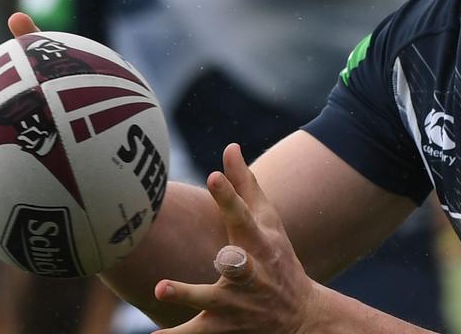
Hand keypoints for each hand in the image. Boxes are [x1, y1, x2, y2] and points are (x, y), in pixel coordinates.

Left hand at [151, 143, 323, 333]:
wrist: (299, 317)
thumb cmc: (278, 258)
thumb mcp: (268, 222)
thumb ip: (245, 184)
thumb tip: (229, 146)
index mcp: (259, 244)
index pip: (244, 216)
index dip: (230, 196)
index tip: (214, 175)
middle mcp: (250, 275)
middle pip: (238, 265)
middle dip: (231, 259)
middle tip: (220, 253)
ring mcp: (236, 303)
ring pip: (210, 301)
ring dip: (187, 294)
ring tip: (161, 288)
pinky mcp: (222, 326)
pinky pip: (195, 333)